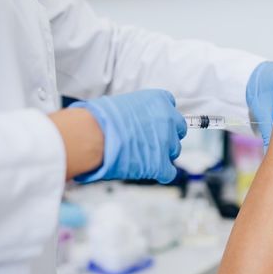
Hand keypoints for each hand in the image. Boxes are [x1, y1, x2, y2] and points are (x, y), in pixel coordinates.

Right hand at [70, 89, 186, 183]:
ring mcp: (167, 142)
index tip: (153, 121)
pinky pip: (169, 172)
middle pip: (178, 129)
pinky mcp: (161, 164)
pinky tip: (149, 171)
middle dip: (167, 135)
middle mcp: (168, 119)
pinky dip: (161, 173)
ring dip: (162, 153)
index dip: (162, 116)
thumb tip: (137, 118)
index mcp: (159, 100)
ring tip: (143, 155)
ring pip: (174, 150)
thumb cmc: (100, 118)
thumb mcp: (123, 102)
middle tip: (150, 140)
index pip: (171, 105)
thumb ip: (139, 110)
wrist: (94, 136)